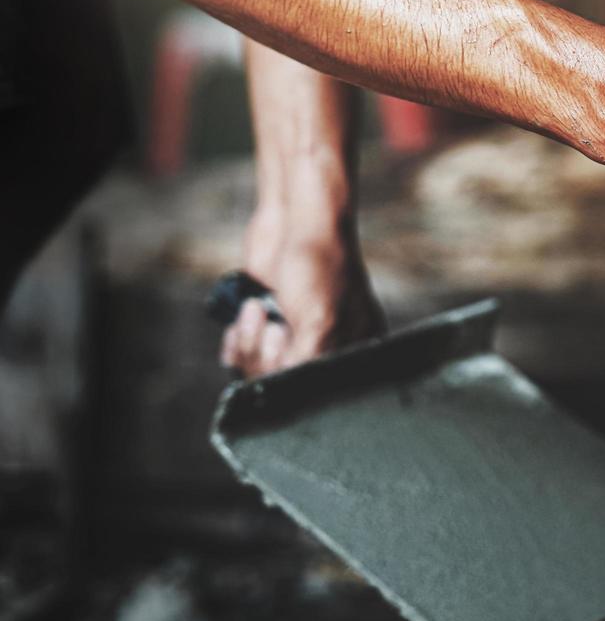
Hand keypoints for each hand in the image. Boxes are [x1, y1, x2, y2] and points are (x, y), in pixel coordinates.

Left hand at [219, 205, 384, 377]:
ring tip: (255, 310)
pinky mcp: (268, 326)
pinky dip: (236, 342)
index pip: (316, 392)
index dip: (291, 379)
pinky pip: (243, 356)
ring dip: (248, 343)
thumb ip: (307, 366)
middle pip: (284, 385)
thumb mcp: (319, 323)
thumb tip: (285, 398)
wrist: (293, 222)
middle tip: (273, 325)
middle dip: (264, 357)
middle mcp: (327, 348)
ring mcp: (295, 338)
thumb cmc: (319, 264)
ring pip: (259, 371)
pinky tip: (240, 323)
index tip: (284, 347)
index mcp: (353, 351)